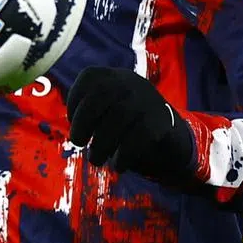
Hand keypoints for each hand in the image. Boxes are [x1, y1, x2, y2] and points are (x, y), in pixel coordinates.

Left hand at [66, 66, 195, 181]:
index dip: (75, 99)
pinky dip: (124, 154)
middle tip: (77, 142)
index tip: (72, 121)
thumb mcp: (108, 109)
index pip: (90, 77)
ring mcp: (146, 99)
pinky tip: (118, 166)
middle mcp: (130, 82)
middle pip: (101, 92)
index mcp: (114, 76)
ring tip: (95, 160)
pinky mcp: (160, 121)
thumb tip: (76, 131)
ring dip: (102, 142)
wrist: (171, 139)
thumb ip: (91, 112)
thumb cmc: (127, 125)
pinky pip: (139, 135)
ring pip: (119, 114)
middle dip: (83, 120)